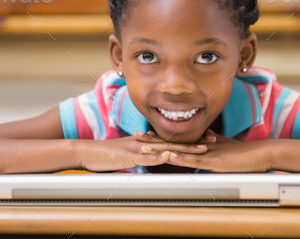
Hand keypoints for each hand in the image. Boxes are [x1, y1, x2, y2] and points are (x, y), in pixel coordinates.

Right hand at [76, 134, 207, 171]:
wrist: (86, 153)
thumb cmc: (104, 157)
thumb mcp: (127, 157)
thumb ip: (141, 156)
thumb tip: (153, 159)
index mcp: (145, 143)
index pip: (170, 141)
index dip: (187, 141)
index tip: (204, 140)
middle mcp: (144, 142)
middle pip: (173, 141)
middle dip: (193, 142)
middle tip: (213, 141)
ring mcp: (137, 148)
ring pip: (165, 147)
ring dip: (184, 148)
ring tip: (202, 149)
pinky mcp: (129, 155)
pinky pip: (146, 156)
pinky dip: (158, 156)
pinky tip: (170, 156)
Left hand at [137, 130, 272, 172]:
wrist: (259, 155)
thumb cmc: (243, 153)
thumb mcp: (223, 147)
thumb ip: (212, 142)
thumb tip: (203, 138)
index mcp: (200, 144)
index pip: (176, 140)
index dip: (160, 137)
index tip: (145, 134)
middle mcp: (200, 147)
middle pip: (173, 143)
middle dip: (154, 140)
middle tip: (136, 136)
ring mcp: (206, 154)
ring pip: (180, 150)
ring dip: (162, 149)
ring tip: (145, 148)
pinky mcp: (213, 162)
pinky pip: (194, 160)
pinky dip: (182, 158)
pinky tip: (170, 157)